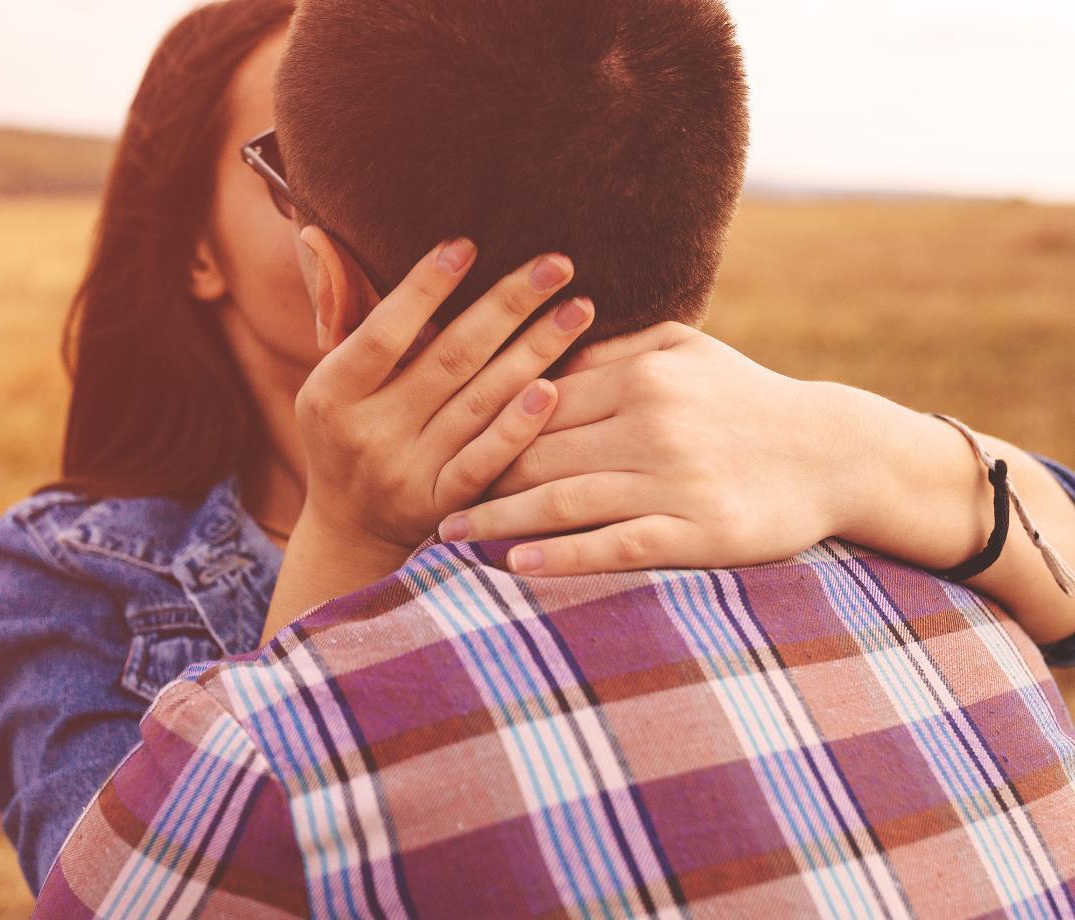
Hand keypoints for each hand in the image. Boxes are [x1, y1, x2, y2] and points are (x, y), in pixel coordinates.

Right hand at [294, 236, 594, 556]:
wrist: (350, 532)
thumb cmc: (346, 432)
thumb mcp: (330, 381)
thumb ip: (343, 314)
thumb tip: (320, 235)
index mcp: (331, 394)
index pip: (384, 333)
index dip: (424, 288)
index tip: (468, 244)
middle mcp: (368, 434)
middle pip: (448, 360)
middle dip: (508, 306)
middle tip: (558, 264)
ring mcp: (407, 474)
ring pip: (479, 403)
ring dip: (535, 351)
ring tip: (579, 309)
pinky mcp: (442, 507)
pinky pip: (486, 463)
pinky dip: (518, 426)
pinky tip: (554, 388)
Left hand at [438, 322, 845, 574]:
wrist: (834, 452)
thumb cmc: (747, 398)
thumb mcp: (688, 350)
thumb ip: (616, 347)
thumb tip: (542, 351)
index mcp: (641, 375)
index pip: (538, 401)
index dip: (482, 425)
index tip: (434, 442)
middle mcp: (651, 423)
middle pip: (539, 452)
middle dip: (474, 475)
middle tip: (417, 495)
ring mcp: (674, 480)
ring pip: (564, 499)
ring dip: (498, 519)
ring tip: (447, 535)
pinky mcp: (698, 531)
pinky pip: (615, 545)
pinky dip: (561, 555)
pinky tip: (515, 564)